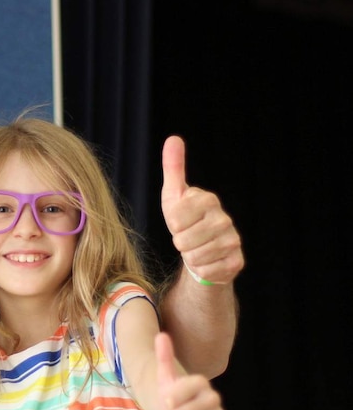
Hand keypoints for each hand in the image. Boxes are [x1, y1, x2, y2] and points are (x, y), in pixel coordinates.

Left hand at [155, 332, 228, 409]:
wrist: (174, 409)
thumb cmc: (169, 391)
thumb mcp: (163, 375)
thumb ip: (163, 356)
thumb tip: (161, 336)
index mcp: (200, 382)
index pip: (196, 385)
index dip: (180, 394)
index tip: (167, 400)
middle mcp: (213, 397)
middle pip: (206, 405)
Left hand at [161, 136, 243, 284]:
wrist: (202, 250)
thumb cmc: (185, 221)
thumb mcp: (174, 195)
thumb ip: (173, 168)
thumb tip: (173, 139)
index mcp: (208, 200)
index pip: (175, 217)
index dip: (172, 224)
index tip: (179, 222)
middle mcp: (224, 219)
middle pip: (183, 240)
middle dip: (179, 242)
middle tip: (187, 237)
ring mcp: (233, 241)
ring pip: (195, 257)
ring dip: (189, 256)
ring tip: (196, 248)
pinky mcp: (236, 261)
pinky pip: (207, 271)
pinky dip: (201, 269)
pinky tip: (207, 260)